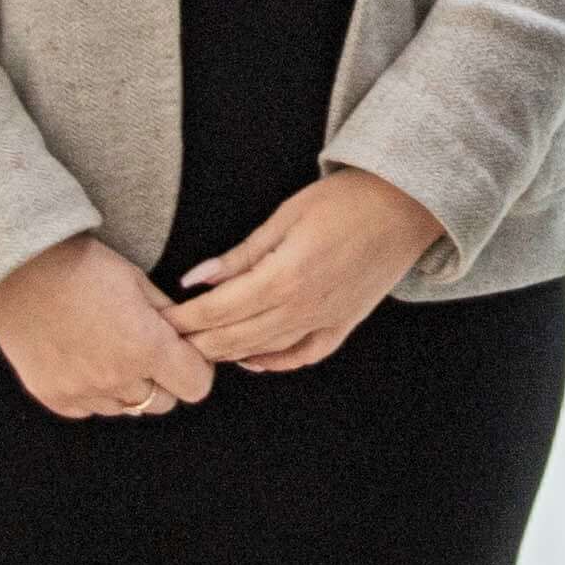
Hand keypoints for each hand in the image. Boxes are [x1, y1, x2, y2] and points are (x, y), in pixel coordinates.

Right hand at [0, 232, 218, 421]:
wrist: (19, 267)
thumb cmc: (82, 266)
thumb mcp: (138, 281)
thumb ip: (169, 317)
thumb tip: (189, 337)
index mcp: (145, 346)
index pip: (197, 386)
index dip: (195, 368)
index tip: (183, 353)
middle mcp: (116, 378)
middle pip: (163, 402)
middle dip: (162, 379)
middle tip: (144, 349)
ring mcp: (82, 392)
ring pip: (126, 408)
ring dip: (126, 386)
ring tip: (106, 348)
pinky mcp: (54, 397)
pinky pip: (90, 408)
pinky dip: (93, 392)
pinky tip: (81, 357)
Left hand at [174, 168, 447, 371]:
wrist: (407, 205)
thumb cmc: (345, 200)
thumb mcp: (285, 217)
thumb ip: (240, 255)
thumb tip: (195, 279)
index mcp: (283, 278)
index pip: (217, 311)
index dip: (183, 320)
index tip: (157, 321)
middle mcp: (303, 309)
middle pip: (234, 339)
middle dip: (196, 343)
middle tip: (165, 342)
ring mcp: (326, 321)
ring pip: (264, 352)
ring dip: (227, 354)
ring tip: (197, 351)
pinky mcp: (344, 325)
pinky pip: (303, 356)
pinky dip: (274, 363)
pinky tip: (252, 360)